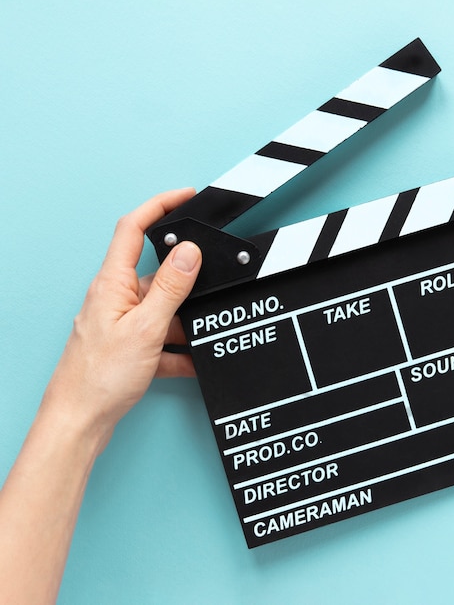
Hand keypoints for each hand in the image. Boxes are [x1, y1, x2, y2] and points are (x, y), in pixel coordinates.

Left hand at [40, 188, 201, 452]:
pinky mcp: (129, 345)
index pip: (133, 228)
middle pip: (158, 275)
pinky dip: (178, 350)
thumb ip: (170, 288)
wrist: (79, 423)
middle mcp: (116, 297)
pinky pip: (161, 338)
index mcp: (113, 283)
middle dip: (186, 287)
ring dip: (183, 325)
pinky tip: (189, 363)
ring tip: (194, 342)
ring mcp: (122, 322)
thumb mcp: (145, 328)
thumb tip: (189, 252)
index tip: (186, 196)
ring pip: (163, 310)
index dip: (159, 205)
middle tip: (206, 295)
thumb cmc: (100, 377)